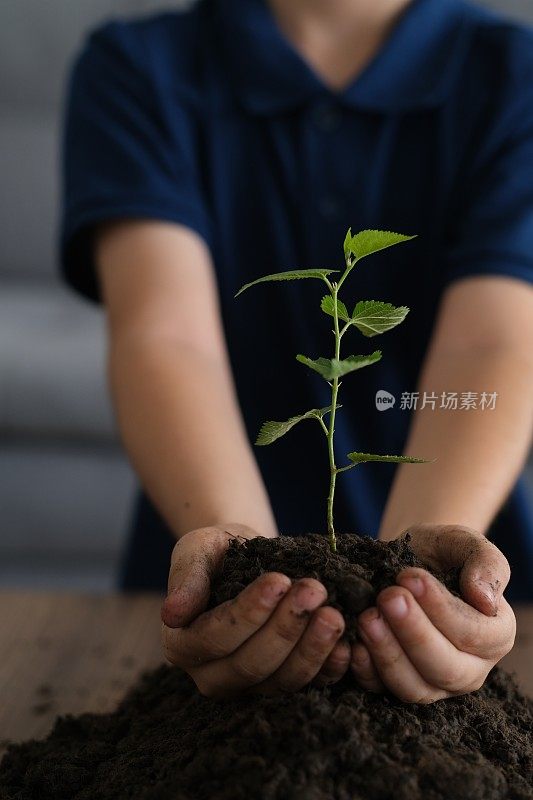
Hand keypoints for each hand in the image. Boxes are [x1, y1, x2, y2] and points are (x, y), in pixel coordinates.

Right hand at [161, 525, 349, 696]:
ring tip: (334, 614)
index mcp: (183, 646)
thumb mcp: (196, 551)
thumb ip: (186, 578)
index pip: (216, 638)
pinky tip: (347, 644)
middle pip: (251, 664)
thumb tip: (171, 613)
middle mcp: (212, 676)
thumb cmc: (216, 552)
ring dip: (312, 649)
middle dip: (286, 627)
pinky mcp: (283, 683)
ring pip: (282, 681)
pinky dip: (329, 668)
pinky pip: (309, 686)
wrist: (245, 557)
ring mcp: (251, 685)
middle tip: (314, 590)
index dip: (249, 613)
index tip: (278, 581)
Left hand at [351, 523, 515, 702]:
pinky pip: (382, 689)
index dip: (441, 609)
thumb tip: (486, 600)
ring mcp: (434, 682)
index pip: (473, 635)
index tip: (410, 577)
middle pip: (445, 668)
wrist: (410, 559)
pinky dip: (366, 671)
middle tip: (387, 598)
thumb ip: (486, 564)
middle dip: (413, 633)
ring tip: (367, 617)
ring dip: (387, 654)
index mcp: (495, 635)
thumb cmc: (442, 553)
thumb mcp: (465, 545)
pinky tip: (353, 644)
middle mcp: (470, 668)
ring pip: (414, 687)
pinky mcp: (398, 683)